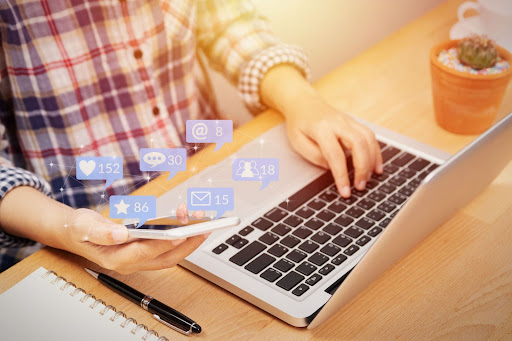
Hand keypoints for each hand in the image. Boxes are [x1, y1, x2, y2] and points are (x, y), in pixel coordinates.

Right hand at [61, 204, 206, 273]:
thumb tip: (121, 233)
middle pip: (165, 258)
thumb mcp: (84, 226)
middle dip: (187, 243)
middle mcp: (131, 262)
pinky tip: (185, 217)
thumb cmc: (80, 230)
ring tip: (199, 217)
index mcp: (116, 258)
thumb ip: (102, 231)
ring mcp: (139, 258)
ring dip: (188, 238)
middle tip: (204, 227)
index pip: (144, 253)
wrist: (75, 233)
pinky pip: (167, 247)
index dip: (162, 244)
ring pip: (170, 253)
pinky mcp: (145, 251)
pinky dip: (180, 234)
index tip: (179, 234)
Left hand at [259, 65, 382, 196]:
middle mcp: (338, 122)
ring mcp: (349, 121)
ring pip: (368, 139)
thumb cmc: (299, 123)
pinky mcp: (354, 122)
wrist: (303, 102)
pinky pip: (370, 137)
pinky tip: (376, 167)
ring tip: (369, 179)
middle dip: (362, 168)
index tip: (345, 191)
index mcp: (321, 128)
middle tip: (360, 186)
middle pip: (358, 144)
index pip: (335, 155)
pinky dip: (376, 152)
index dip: (342, 175)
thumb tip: (332, 168)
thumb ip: (315, 156)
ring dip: (372, 161)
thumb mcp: (298, 142)